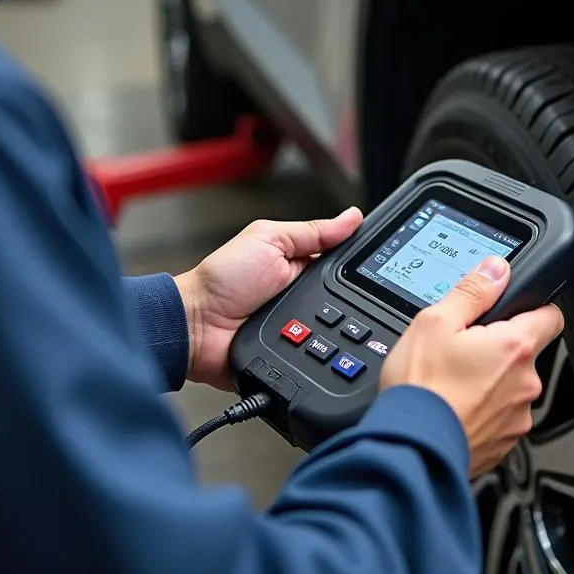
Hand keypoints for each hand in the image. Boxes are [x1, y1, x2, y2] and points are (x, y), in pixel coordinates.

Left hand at [175, 207, 363, 389]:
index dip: (356, 262)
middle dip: (348, 298)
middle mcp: (303, 295)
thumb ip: (311, 232)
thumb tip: (351, 218)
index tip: (376, 262)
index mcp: (300, 262)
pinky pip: (318, 354)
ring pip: (336, 329)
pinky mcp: (294, 354)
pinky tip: (319, 345)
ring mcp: (300, 326)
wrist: (196, 326)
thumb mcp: (269, 240)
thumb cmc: (222, 279)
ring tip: (319, 317)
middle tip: (339, 294)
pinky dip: (320, 350)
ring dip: (334, 327)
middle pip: (344, 297)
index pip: (341, 261)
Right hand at [380, 256, 563, 477]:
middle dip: (498, 348)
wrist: (412, 449)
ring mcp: (517, 418)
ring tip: (450, 381)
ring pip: (511, 387)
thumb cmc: (421, 388)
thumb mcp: (435, 321)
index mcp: (515, 347)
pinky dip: (480, 410)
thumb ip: (472, 291)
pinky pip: (499, 417)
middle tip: (460, 348)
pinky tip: (452, 405)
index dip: (533, 307)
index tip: (513, 309)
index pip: (551, 315)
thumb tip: (495, 270)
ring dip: (489, 381)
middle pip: (525, 353)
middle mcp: (526, 384)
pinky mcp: (504, 444)